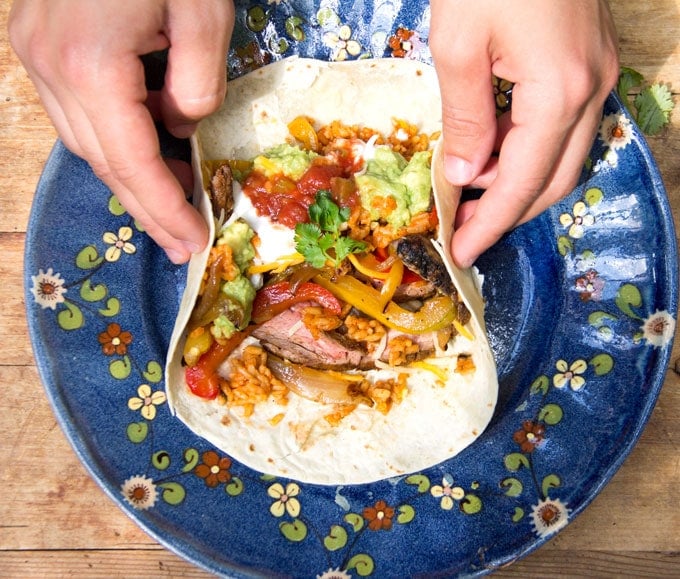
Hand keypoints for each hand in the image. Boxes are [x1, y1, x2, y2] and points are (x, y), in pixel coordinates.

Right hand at [9, 0, 234, 263]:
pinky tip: (148, 153)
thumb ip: (197, 83)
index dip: (164, 209)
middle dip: (148, 207)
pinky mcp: (36, 44)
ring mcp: (33, 55)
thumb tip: (178, 127)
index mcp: (90, 62)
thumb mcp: (204, 12)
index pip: (132, 162)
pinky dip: (116, 139)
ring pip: (87, 141)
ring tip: (173, 207)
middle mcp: (48, 66)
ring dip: (131, 176)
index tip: (192, 244)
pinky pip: (80, 113)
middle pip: (103, 161)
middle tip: (183, 243)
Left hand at [429, 0, 618, 267]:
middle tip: (463, 228)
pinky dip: (529, 148)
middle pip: (552, 180)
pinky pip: (564, 125)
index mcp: (559, 93)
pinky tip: (494, 147)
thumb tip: (466, 174)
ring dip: (518, 181)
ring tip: (470, 190)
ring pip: (563, 156)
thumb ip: (466, 118)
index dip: (489, 224)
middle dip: (507, 211)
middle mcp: (591, 91)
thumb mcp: (458, 44)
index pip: (521, 183)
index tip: (461, 253)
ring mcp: (598, 74)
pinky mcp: (591, 59)